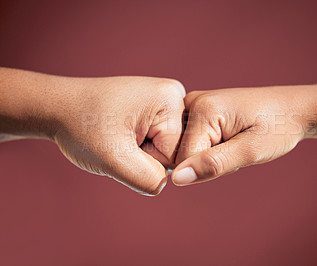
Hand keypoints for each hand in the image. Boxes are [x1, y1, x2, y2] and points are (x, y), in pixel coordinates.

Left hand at [0, 68, 185, 195]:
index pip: (178, 155)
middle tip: (118, 141)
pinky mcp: (157, 109)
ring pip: (167, 150)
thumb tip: (167, 183)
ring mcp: (165, 102)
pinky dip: (140, 147)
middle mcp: (174, 96)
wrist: (59, 107)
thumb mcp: (114, 158)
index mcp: (170, 99)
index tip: (122, 144)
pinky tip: (122, 135)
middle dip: (147, 157)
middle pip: (177, 151)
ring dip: (142, 153)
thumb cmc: (81, 126)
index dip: (147, 162)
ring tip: (118, 137)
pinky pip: (159, 142)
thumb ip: (149, 179)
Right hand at [172, 85, 316, 184]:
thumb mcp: (251, 151)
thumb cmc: (278, 127)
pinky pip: (193, 140)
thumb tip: (177, 179)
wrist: (293, 108)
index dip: (210, 167)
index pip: (183, 158)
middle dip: (209, 160)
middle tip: (237, 148)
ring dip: (210, 154)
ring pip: (187, 148)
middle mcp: (192, 102)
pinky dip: (211, 146)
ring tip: (236, 141)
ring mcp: (195, 104)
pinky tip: (230, 138)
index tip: (236, 154)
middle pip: (183, 152)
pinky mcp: (199, 110)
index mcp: (203, 108)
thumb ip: (213, 164)